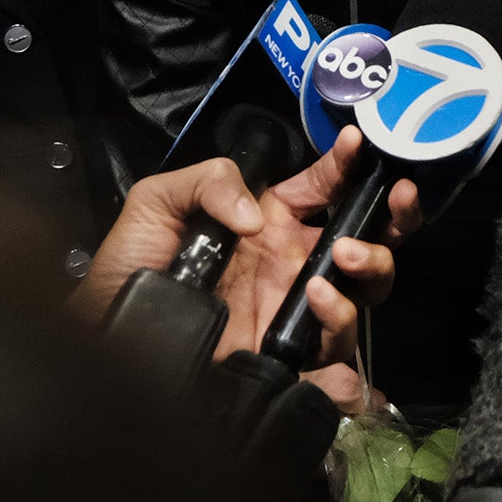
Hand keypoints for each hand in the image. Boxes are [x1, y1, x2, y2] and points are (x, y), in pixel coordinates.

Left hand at [70, 127, 419, 374]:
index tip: (359, 144)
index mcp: (273, 220)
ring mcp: (298, 309)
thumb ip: (210, 181)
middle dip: (394, 217)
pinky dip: (341, 330)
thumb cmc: (131, 265)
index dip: (350, 163)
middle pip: (370, 237)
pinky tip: (318, 311)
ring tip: (337, 261)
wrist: (106, 339)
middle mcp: (296, 262)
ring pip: (368, 290)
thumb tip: (258, 216)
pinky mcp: (291, 357)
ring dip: (370, 266)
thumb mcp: (159, 201)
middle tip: (395, 201)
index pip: (329, 185)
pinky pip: (340, 351)